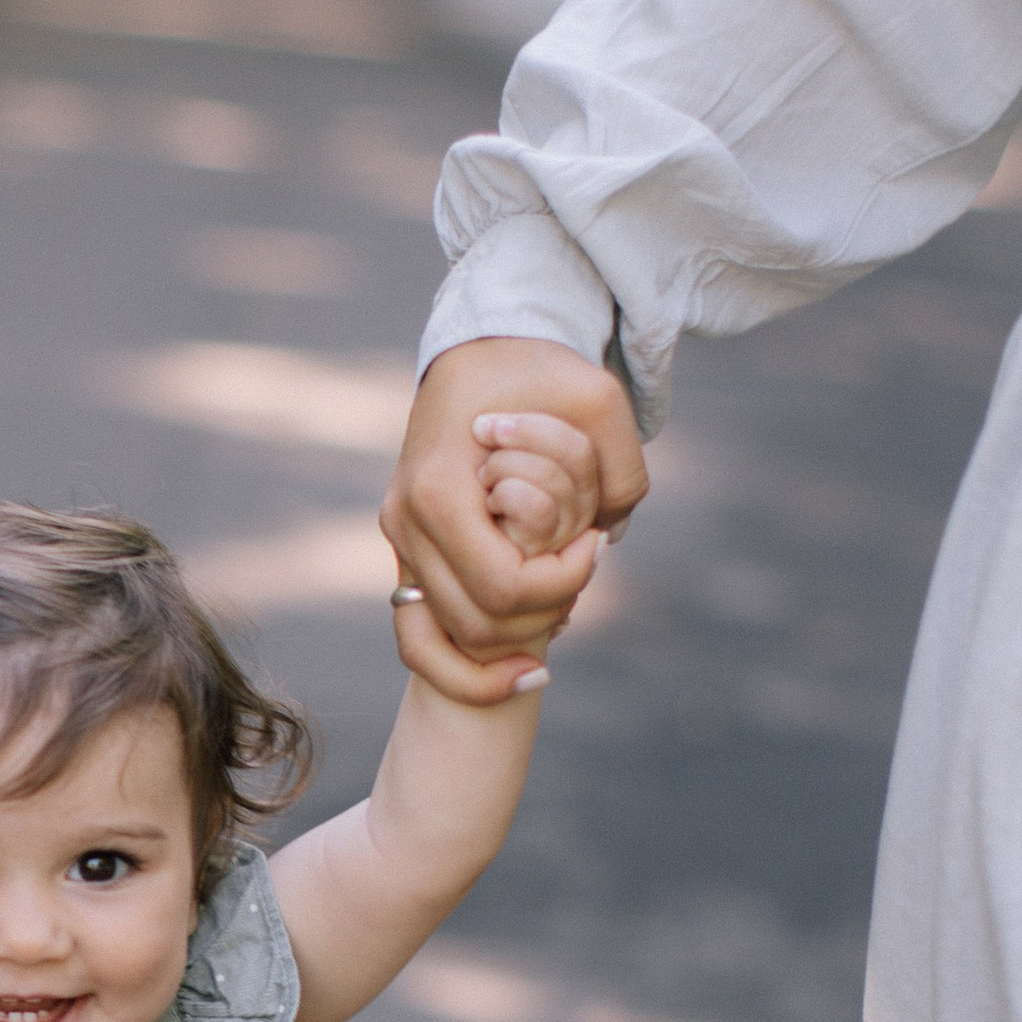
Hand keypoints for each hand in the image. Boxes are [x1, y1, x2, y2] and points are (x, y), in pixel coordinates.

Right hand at [383, 340, 645, 704]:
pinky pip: (420, 640)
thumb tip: (611, 536)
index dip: (562, 583)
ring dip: (518, 637)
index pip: (503, 586)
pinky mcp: (407, 556)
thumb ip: (622, 470)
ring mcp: (399, 544)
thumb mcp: (599, 398)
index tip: (595, 541)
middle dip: (546, 613)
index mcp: (438, 489)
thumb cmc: (536, 369)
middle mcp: (406, 524)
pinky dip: (467, 671)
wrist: (479, 350)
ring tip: (564, 602)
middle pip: (479, 625)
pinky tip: (527, 671)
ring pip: (452, 639)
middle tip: (584, 568)